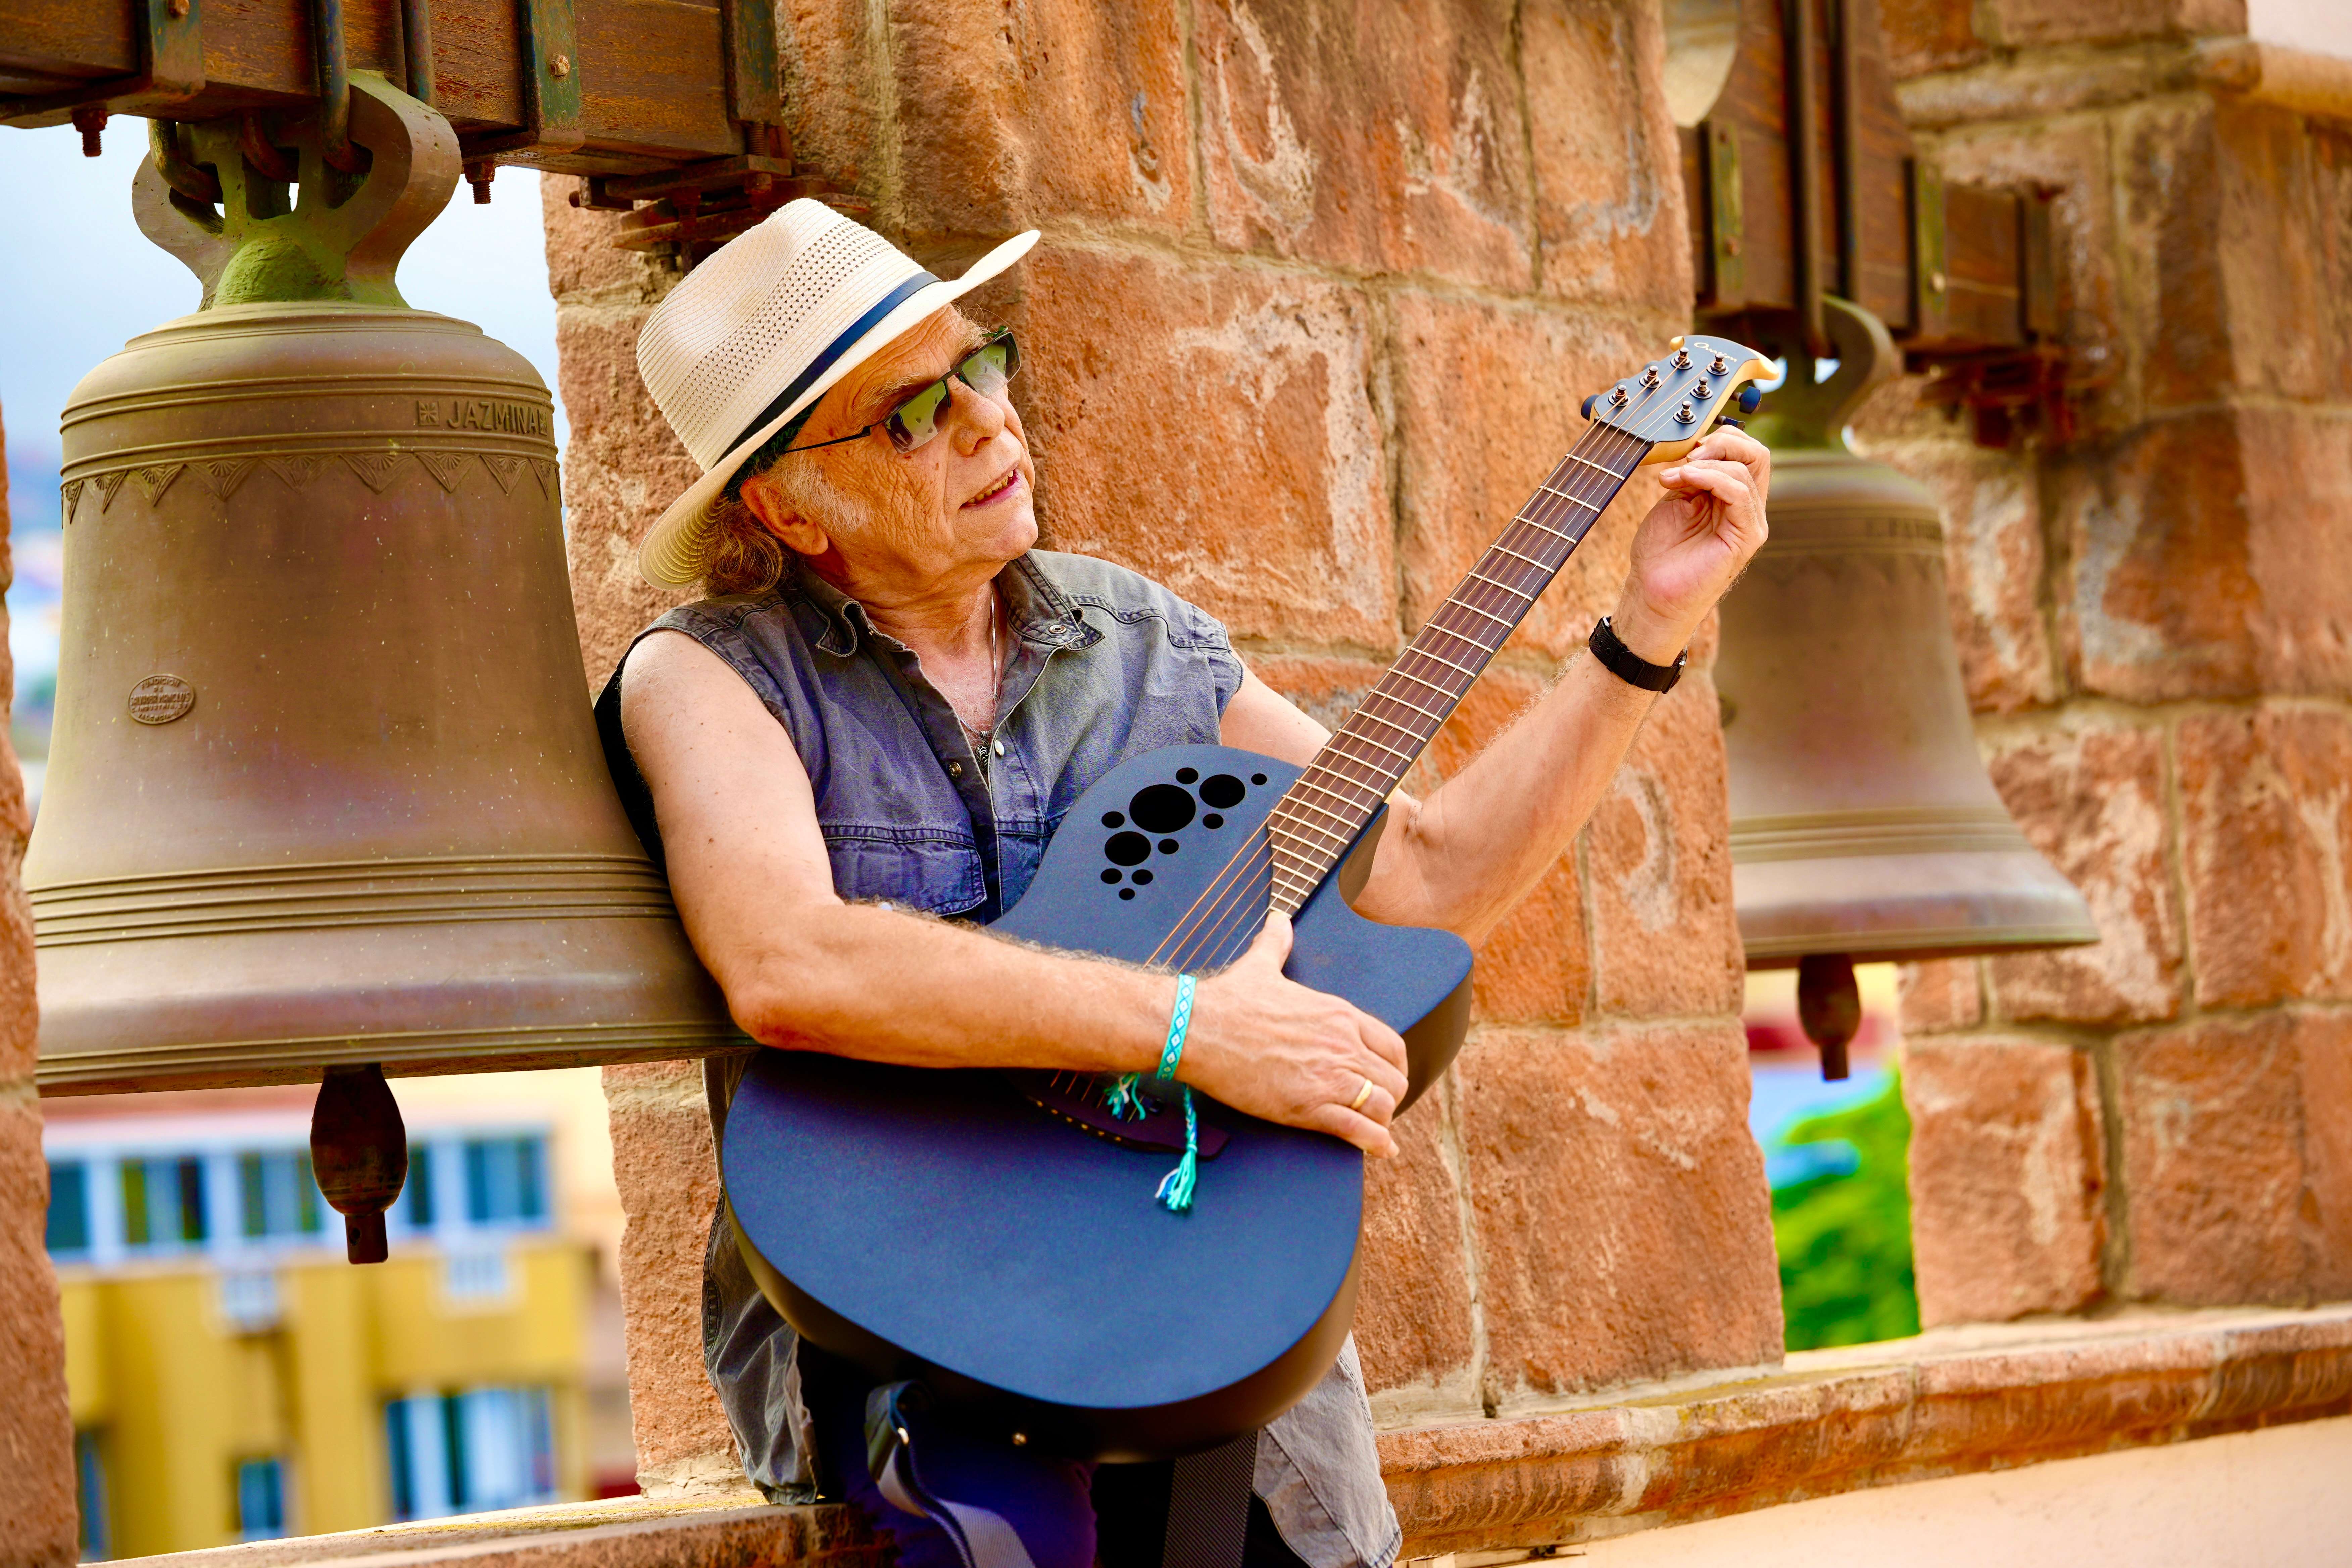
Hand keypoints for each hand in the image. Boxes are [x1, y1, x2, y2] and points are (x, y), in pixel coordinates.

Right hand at [1182, 914, 1411, 1157]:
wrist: (1198, 1028)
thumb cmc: (1228, 999)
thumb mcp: (1260, 964)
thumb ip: (1277, 943)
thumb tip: (1277, 918)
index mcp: (1339, 1014)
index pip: (1392, 1045)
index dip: (1395, 1066)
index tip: (1385, 1077)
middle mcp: (1342, 1044)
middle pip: (1392, 1080)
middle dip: (1389, 1097)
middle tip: (1376, 1108)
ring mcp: (1328, 1077)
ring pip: (1382, 1106)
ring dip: (1381, 1121)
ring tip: (1374, 1130)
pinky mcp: (1308, 1107)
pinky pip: (1359, 1130)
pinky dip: (1375, 1143)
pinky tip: (1379, 1149)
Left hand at [1613, 426, 1770, 663]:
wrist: (1651, 594)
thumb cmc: (1659, 554)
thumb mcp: (1675, 501)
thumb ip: (1691, 474)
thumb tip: (1696, 448)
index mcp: (1733, 498)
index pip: (1746, 451)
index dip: (1719, 438)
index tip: (1684, 448)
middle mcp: (1747, 509)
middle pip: (1757, 454)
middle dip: (1721, 442)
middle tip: (1687, 454)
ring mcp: (1751, 523)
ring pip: (1748, 469)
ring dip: (1705, 463)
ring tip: (1674, 476)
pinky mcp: (1746, 537)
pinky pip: (1739, 492)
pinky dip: (1710, 477)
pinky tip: (1684, 480)